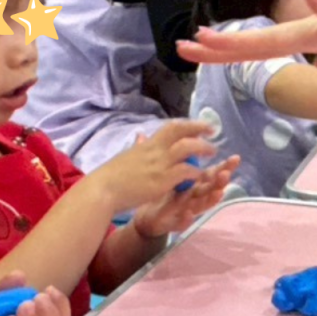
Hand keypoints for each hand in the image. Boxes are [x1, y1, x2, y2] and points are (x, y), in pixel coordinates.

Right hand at [88, 121, 218, 212]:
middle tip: (213, 133)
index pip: (171, 127)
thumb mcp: (128, 156)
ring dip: (203, 148)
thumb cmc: (112, 177)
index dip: (189, 124)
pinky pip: (186, 171)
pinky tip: (202, 176)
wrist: (102, 191)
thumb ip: (139, 147)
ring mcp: (159, 164)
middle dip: (200, 129)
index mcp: (148, 145)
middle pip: (182, 131)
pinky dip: (196, 172)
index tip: (203, 125)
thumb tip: (141, 136)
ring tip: (213, 152)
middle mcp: (155, 150)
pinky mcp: (162, 179)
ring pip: (188, 147)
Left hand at [131, 154, 238, 238]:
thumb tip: (156, 133)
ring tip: (218, 193)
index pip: (210, 174)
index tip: (235, 158)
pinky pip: (181, 222)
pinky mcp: (173, 223)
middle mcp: (192, 197)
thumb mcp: (162, 173)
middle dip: (220, 182)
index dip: (223, 167)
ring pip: (201, 205)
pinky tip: (188, 213)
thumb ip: (168, 157)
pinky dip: (186, 219)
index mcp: (192, 184)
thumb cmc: (159, 195)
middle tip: (227, 174)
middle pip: (210, 188)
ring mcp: (184, 210)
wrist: (144, 219)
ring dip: (210, 199)